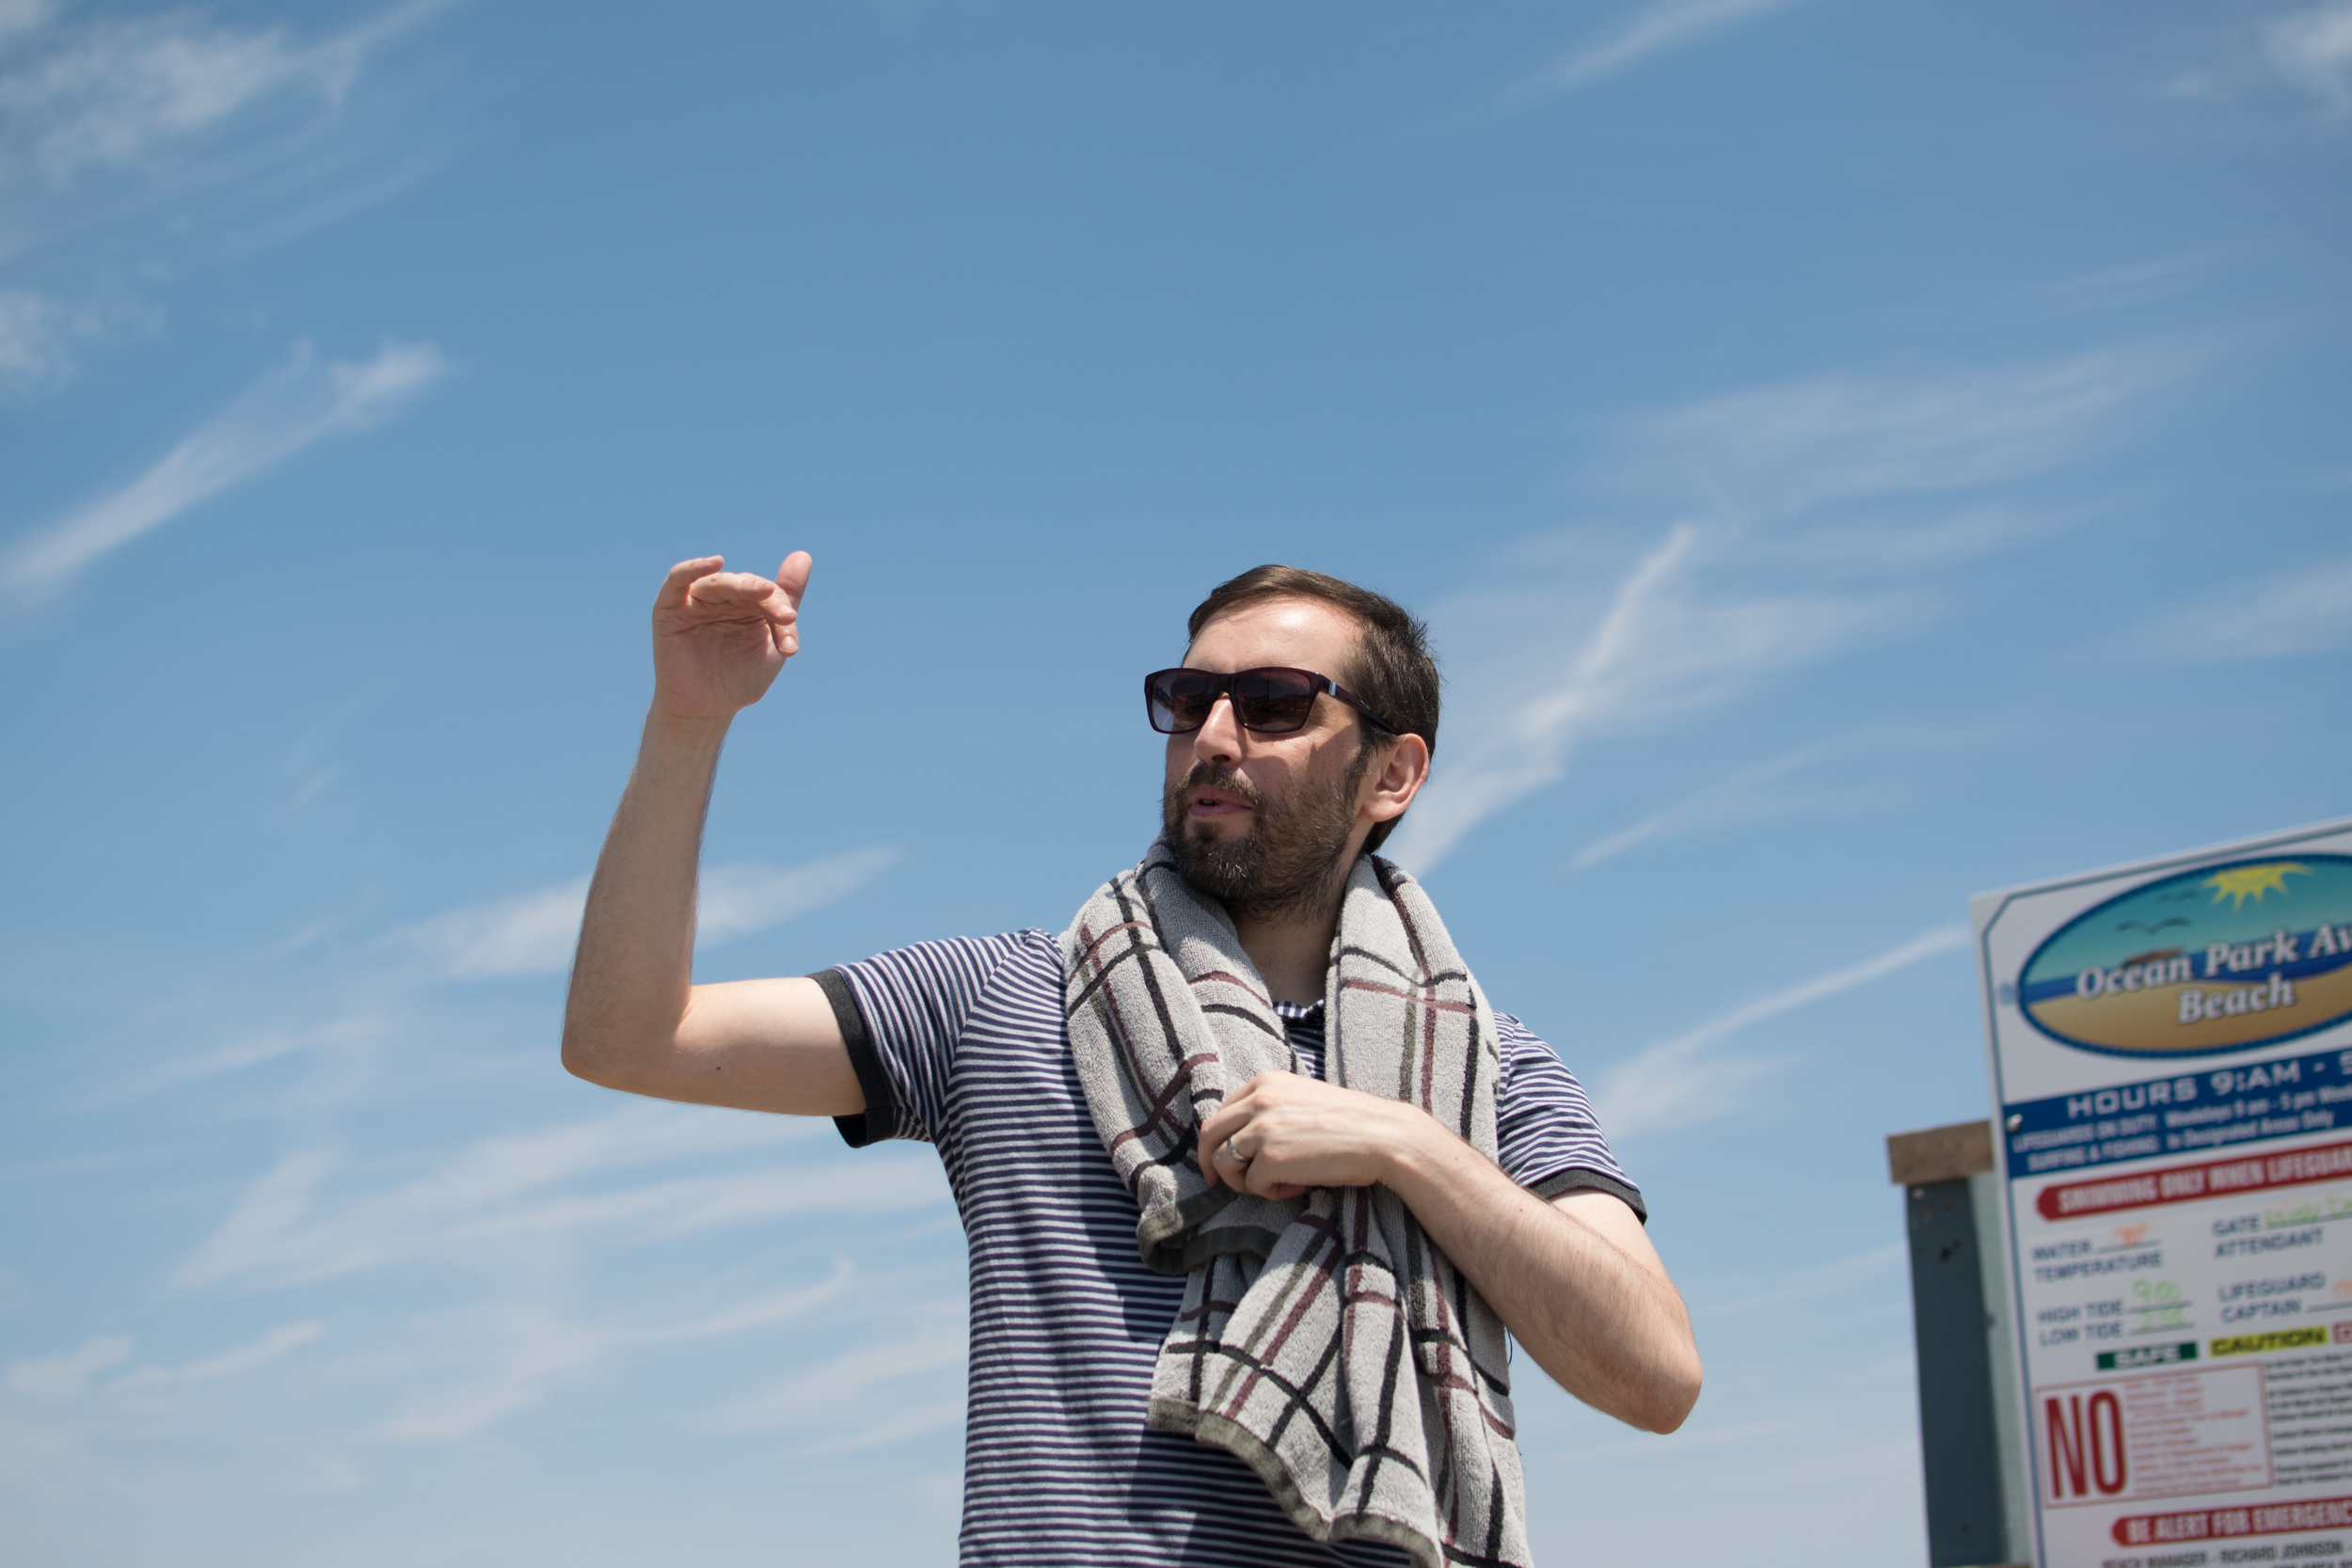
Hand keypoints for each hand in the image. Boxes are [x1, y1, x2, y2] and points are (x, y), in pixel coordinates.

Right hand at [649, 552, 809, 723]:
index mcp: (745, 604)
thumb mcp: (771, 643)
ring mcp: (694, 601)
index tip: (791, 647)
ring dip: (743, 585)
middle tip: (787, 616)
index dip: (782, 612)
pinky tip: (715, 563)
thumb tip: (803, 555)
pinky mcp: (669, 608)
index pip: (768, 596)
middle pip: (746, 585)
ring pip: (719, 582)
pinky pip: (678, 580)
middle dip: (768, 599)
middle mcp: (720, 598)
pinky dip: (694, 568)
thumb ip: (786, 601)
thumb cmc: (739, 680)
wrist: (707, 711)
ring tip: (764, 592)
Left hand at [1198, 1071, 1428, 1200]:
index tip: (1220, 1158)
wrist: (1382, 1136)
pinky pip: (1252, 1185)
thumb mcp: (1301, 1099)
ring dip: (1243, 1182)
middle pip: (1208, 1135)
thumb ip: (1270, 1110)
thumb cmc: (1350, 1122)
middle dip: (1209, 1163)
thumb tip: (1242, 1140)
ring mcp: (1262, 1130)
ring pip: (1223, 1163)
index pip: (1221, 1112)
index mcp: (1265, 1082)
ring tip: (1276, 1184)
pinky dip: (1271, 1193)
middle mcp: (1258, 1101)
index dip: (1216, 1139)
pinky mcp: (1271, 1159)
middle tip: (1216, 1182)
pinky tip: (1299, 1186)